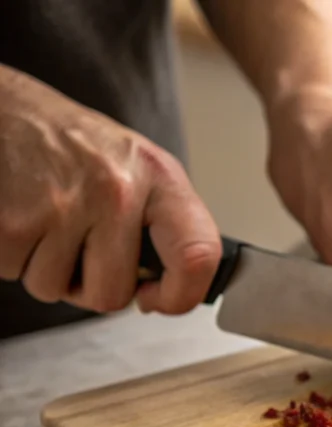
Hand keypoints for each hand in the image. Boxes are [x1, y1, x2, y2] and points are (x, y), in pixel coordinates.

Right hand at [0, 66, 221, 314]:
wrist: (6, 108)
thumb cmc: (72, 143)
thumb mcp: (136, 166)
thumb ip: (164, 224)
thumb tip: (177, 289)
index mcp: (158, 177)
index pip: (197, 256)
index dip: (181, 296)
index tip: (158, 299)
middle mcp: (115, 191)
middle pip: (112, 295)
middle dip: (90, 285)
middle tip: (78, 246)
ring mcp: (62, 207)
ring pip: (56, 290)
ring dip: (45, 268)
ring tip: (44, 221)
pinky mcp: (12, 222)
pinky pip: (15, 274)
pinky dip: (12, 256)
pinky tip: (20, 218)